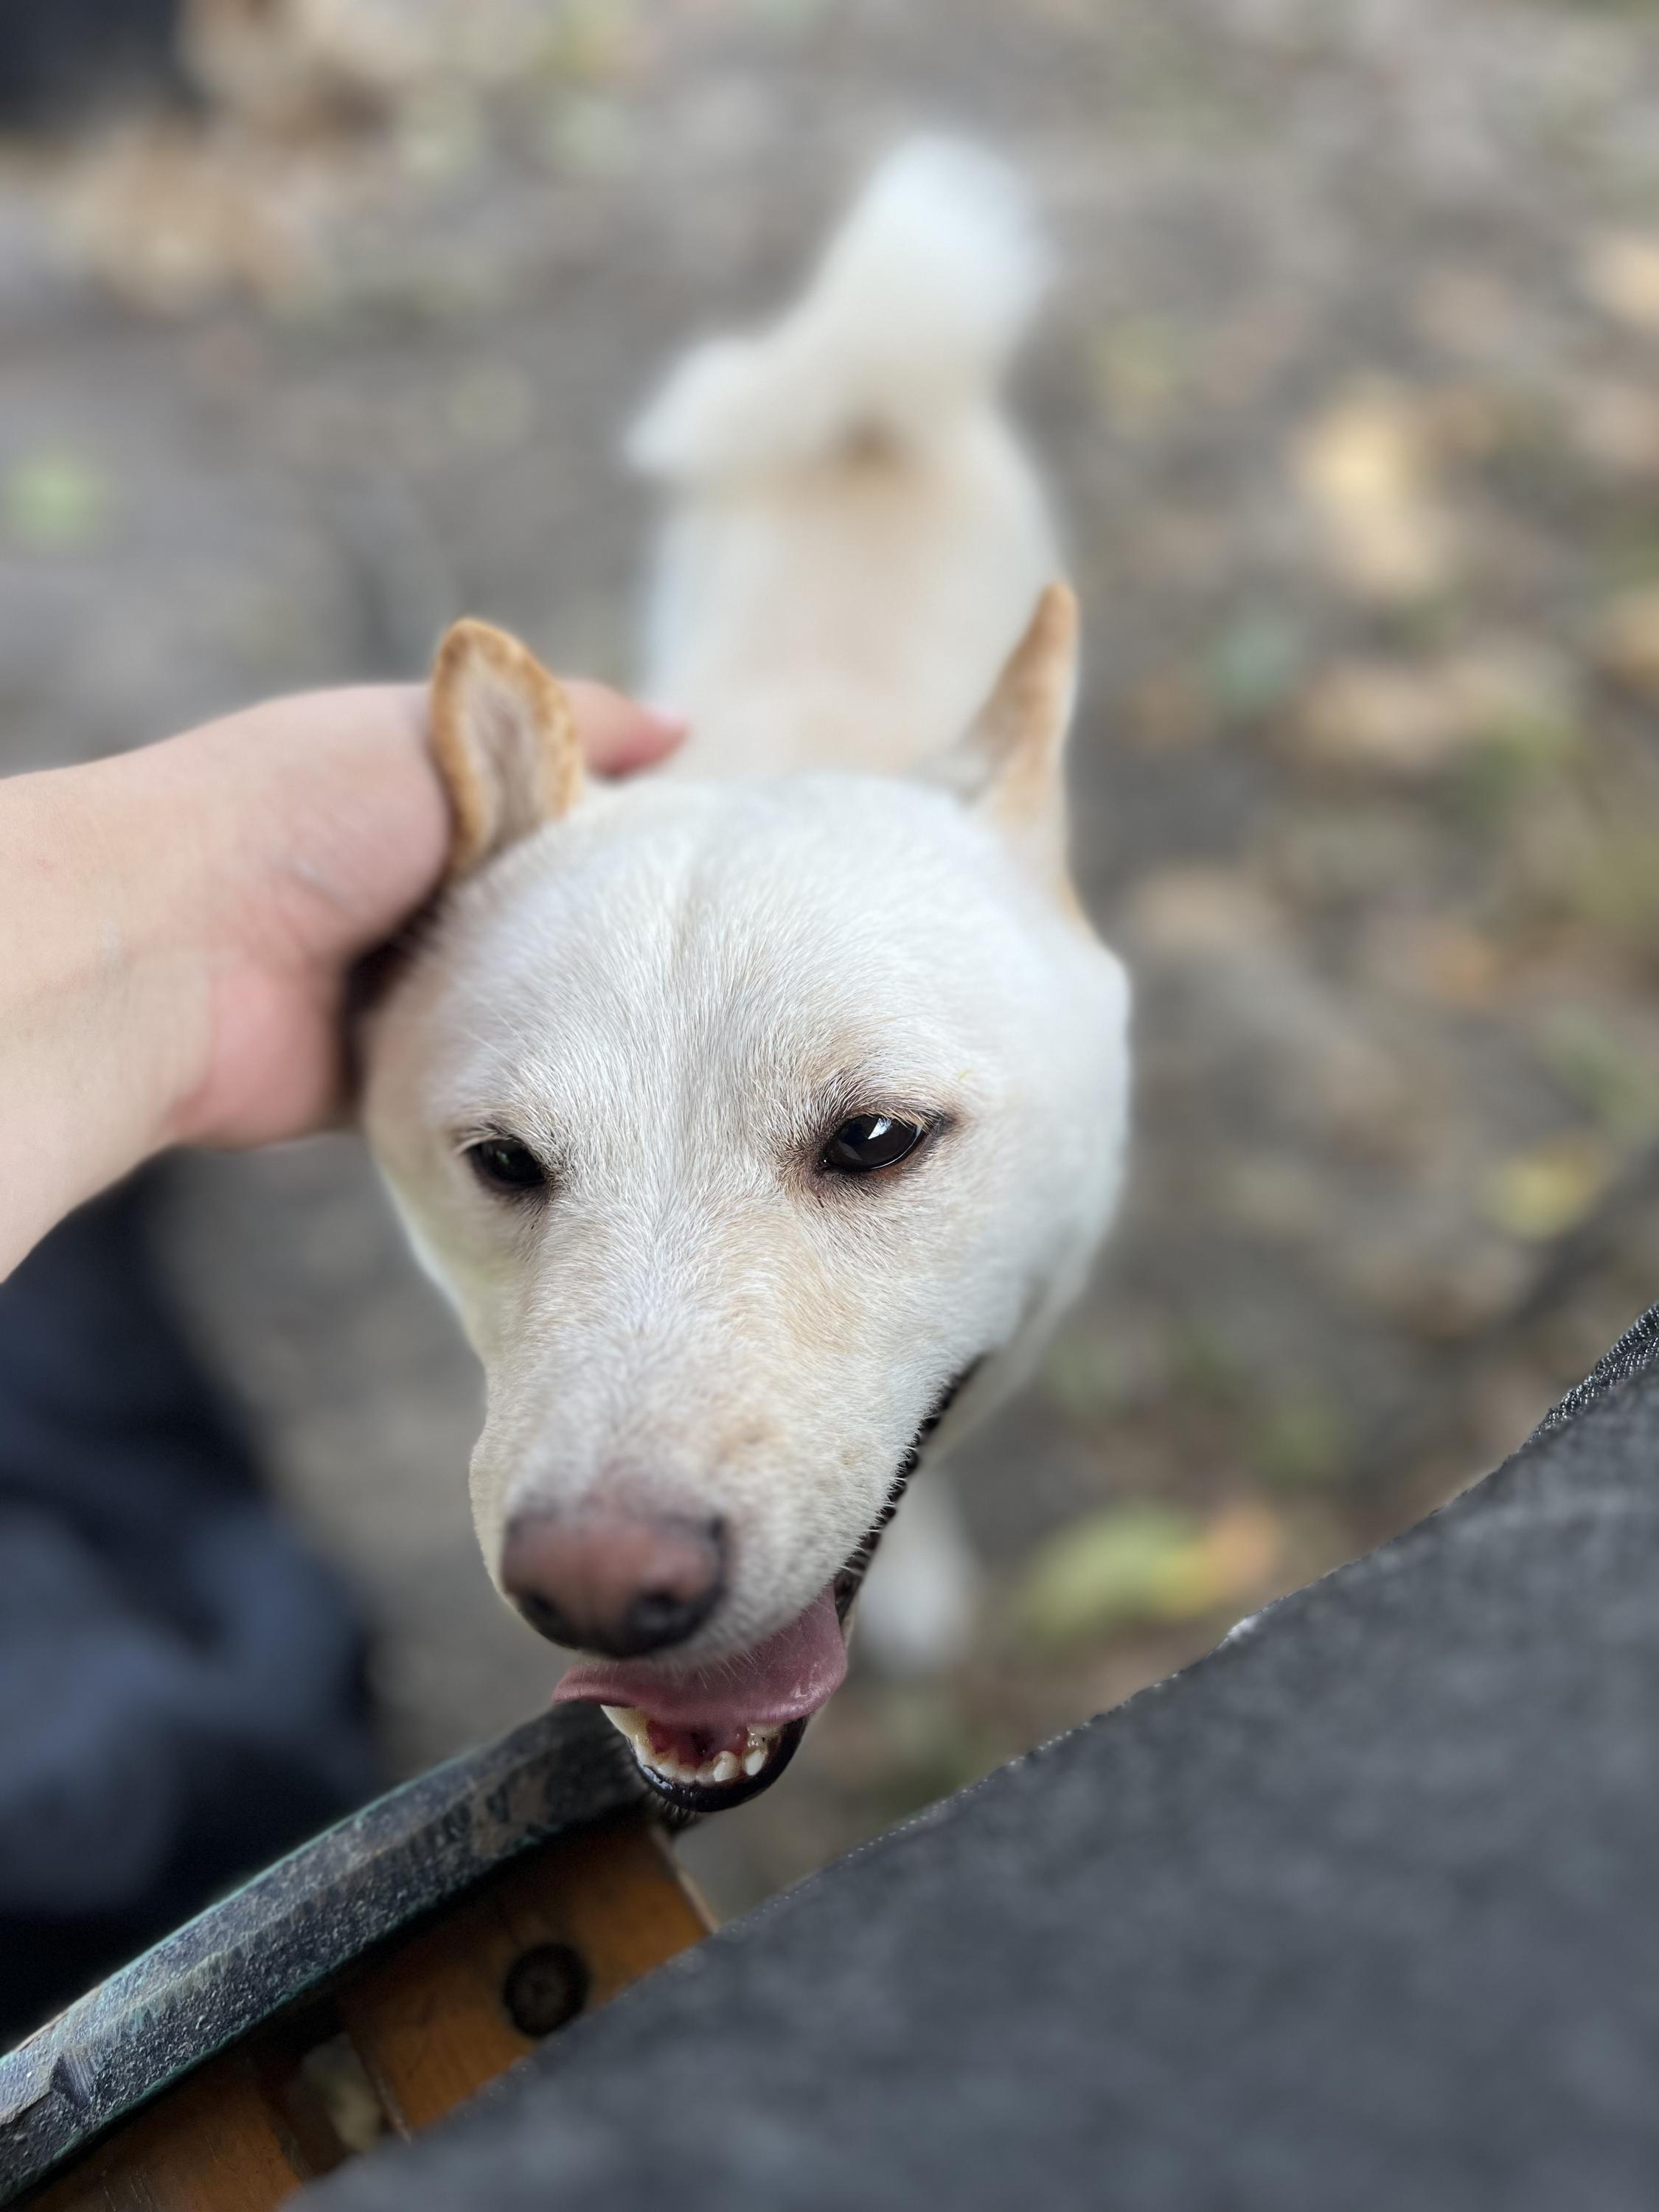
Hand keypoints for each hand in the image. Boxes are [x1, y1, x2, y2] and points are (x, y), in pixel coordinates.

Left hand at [0, 679, 680, 1276]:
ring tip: (689, 1031)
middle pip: (563, 920)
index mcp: (436, 802)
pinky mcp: (400, 1082)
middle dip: (626, 937)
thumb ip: (573, 722)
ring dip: (586, 1020)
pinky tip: (612, 1091)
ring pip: (538, 1010)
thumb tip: (688, 725)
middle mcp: (426, 897)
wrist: (172, 954)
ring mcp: (413, 993)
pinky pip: (491, 1091)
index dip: (644, 838)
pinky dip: (532, 1091)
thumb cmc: (301, 814)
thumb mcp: (451, 728)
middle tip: (720, 959)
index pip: (571, 818)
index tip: (723, 867)